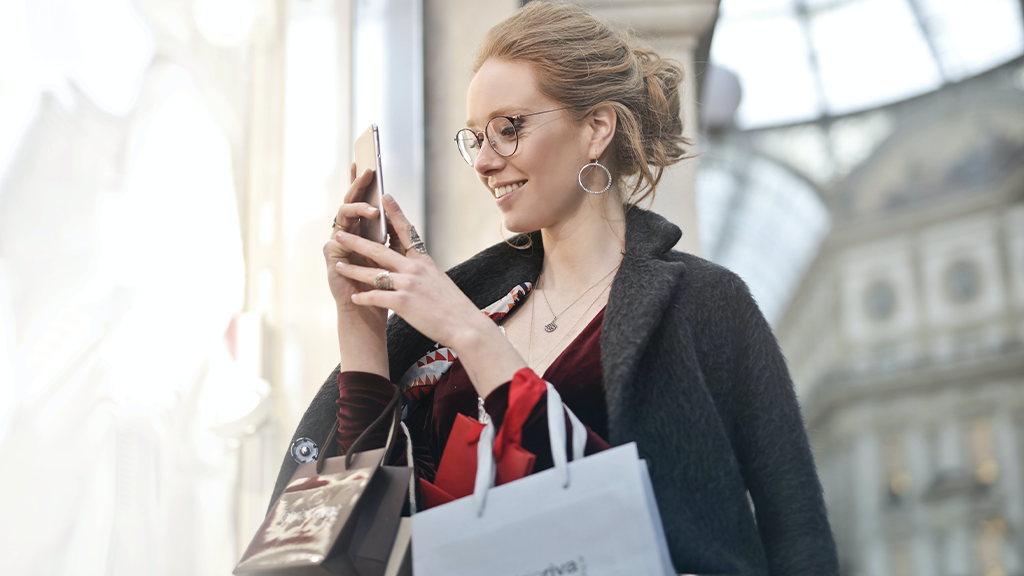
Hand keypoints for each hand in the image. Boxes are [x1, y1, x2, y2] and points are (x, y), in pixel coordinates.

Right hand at [324, 165, 384, 307]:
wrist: (370, 309)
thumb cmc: (382, 282)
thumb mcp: (391, 251)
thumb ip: (390, 229)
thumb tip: (394, 203)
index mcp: (362, 229)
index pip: (361, 199)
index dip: (361, 181)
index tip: (366, 161)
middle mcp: (348, 232)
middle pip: (351, 201)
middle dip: (358, 185)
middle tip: (368, 170)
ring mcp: (337, 242)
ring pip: (343, 216)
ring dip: (357, 209)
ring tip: (373, 210)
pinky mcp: (332, 256)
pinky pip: (336, 239)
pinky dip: (347, 235)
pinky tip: (353, 232)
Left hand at [332, 195, 484, 348]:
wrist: (464, 324)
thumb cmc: (453, 305)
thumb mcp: (438, 279)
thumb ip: (422, 270)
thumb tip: (411, 265)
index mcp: (423, 260)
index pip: (406, 231)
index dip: (394, 213)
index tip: (384, 196)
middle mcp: (414, 268)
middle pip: (379, 251)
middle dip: (357, 242)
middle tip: (340, 234)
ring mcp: (408, 285)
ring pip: (373, 274)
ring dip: (353, 270)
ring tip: (338, 266)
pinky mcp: (403, 303)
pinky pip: (376, 297)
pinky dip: (364, 298)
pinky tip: (354, 298)